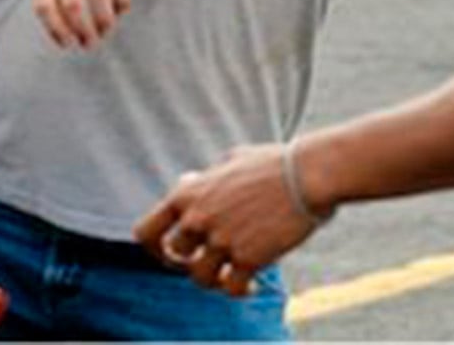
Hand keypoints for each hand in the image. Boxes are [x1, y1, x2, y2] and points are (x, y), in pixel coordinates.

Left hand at [31, 0, 130, 48]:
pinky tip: (120, 11)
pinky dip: (121, 2)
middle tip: (90, 43)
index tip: (67, 44)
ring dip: (104, 19)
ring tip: (105, 31)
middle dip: (83, 30)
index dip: (55, 29)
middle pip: (73, 4)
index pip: (45, 5)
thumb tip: (61, 37)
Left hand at [133, 143, 326, 296]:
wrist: (307, 176)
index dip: (153, 247)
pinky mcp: (248, 258)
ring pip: (200, 278)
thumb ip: (205, 179)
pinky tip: (253, 287)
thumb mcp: (228, 161)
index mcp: (187, 195)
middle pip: (173, 257)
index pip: (146, 230)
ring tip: (229, 276)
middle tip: (205, 263)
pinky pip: (232, 289)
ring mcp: (221, 240)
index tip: (169, 252)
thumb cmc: (273, 164)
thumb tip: (191, 182)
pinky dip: (240, 292)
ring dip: (214, 281)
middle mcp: (198, 219)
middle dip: (185, 264)